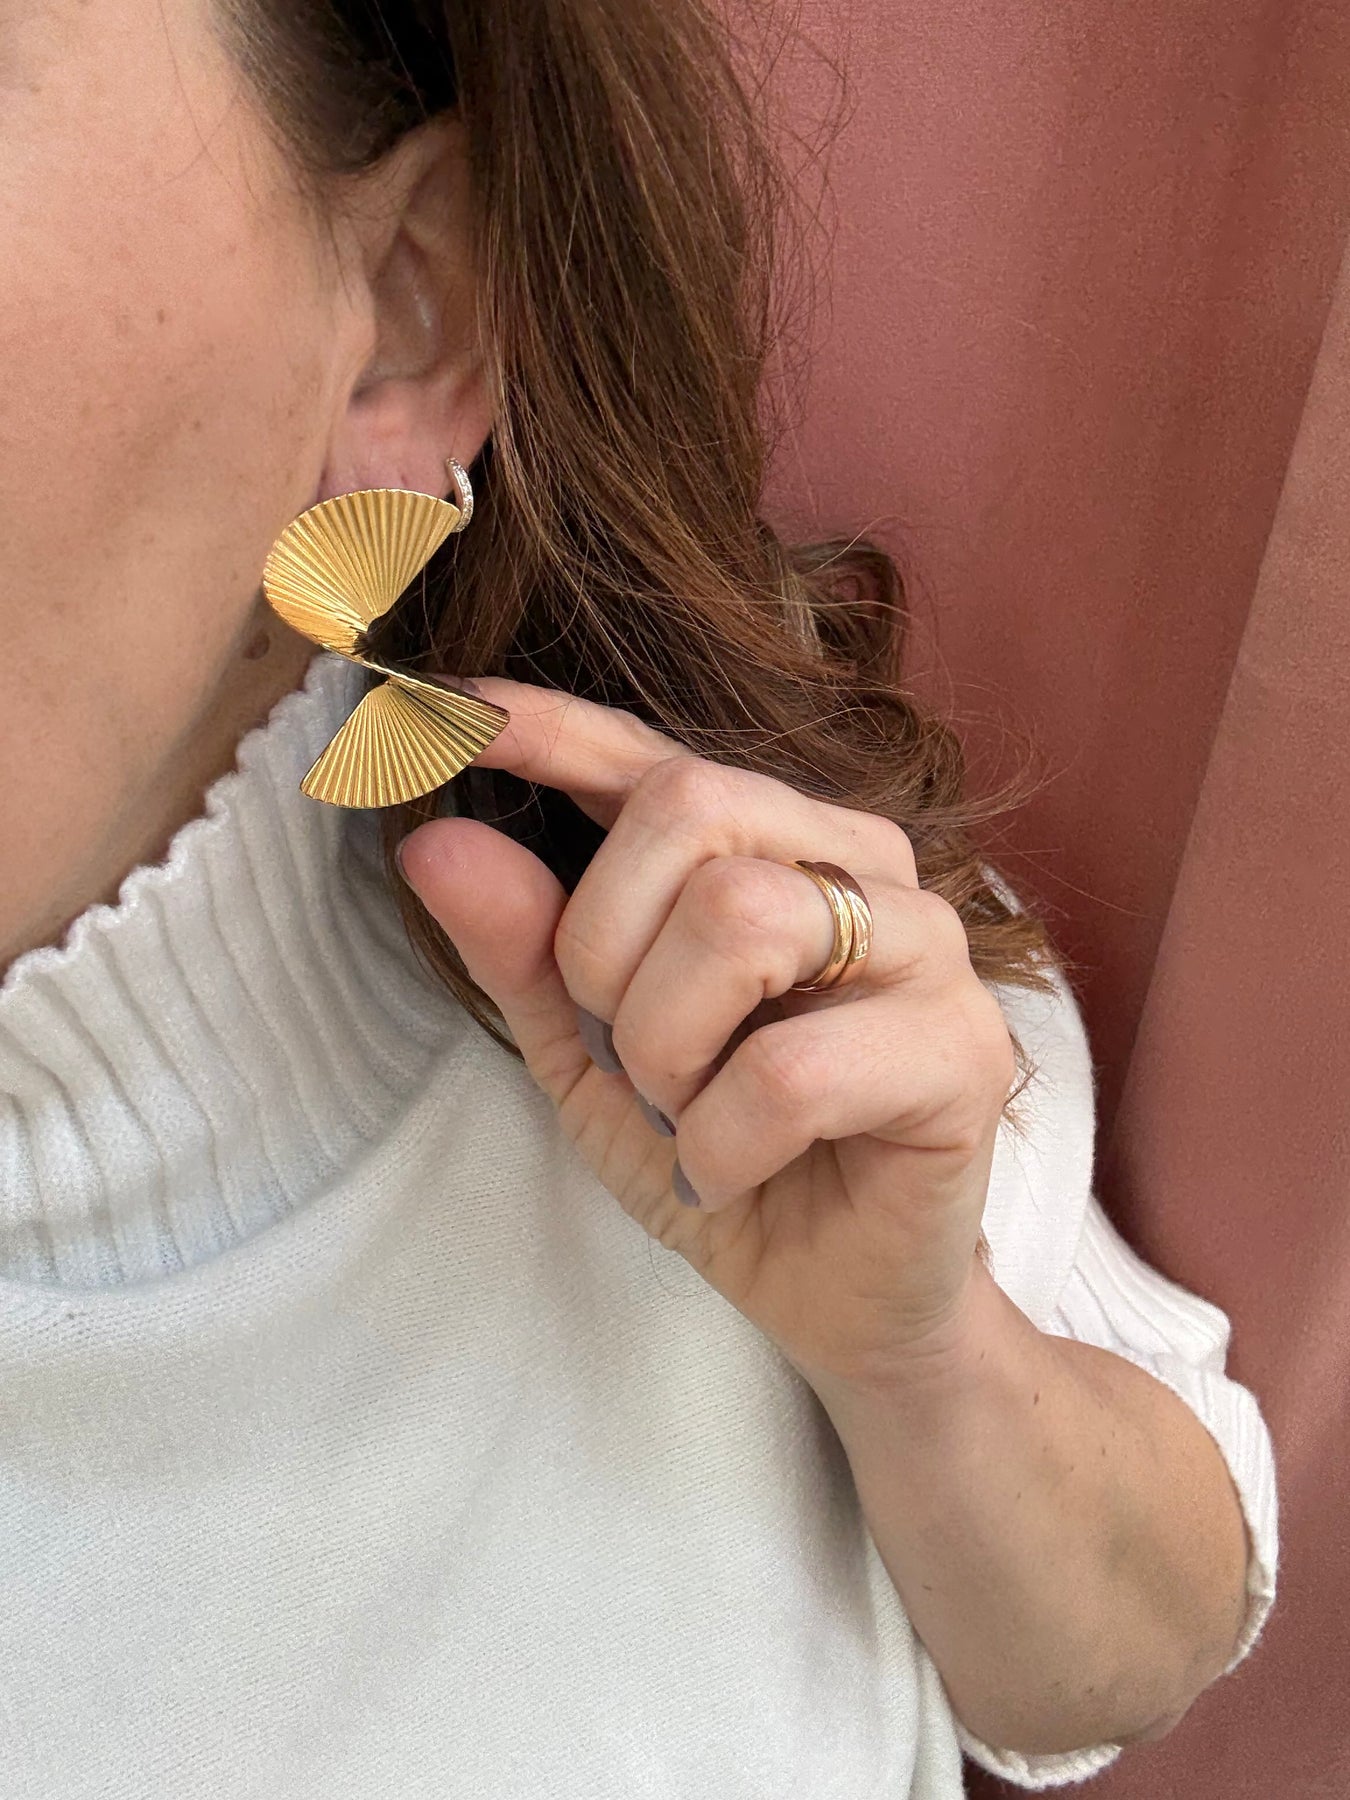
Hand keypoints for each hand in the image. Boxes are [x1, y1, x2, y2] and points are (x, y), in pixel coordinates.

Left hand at [396, 677, 1017, 1392]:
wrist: (837, 1296)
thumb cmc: (720, 1153)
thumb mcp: (591, 1055)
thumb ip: (525, 950)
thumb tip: (434, 845)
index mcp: (775, 843)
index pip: (655, 756)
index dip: (549, 725)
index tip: (443, 703)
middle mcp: (862, 863)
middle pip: (692, 806)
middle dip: (605, 949)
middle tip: (630, 1059)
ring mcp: (928, 946)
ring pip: (742, 916)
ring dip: (667, 1048)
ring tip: (690, 1113)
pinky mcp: (967, 1050)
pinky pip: (790, 1071)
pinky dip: (721, 1142)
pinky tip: (732, 1172)